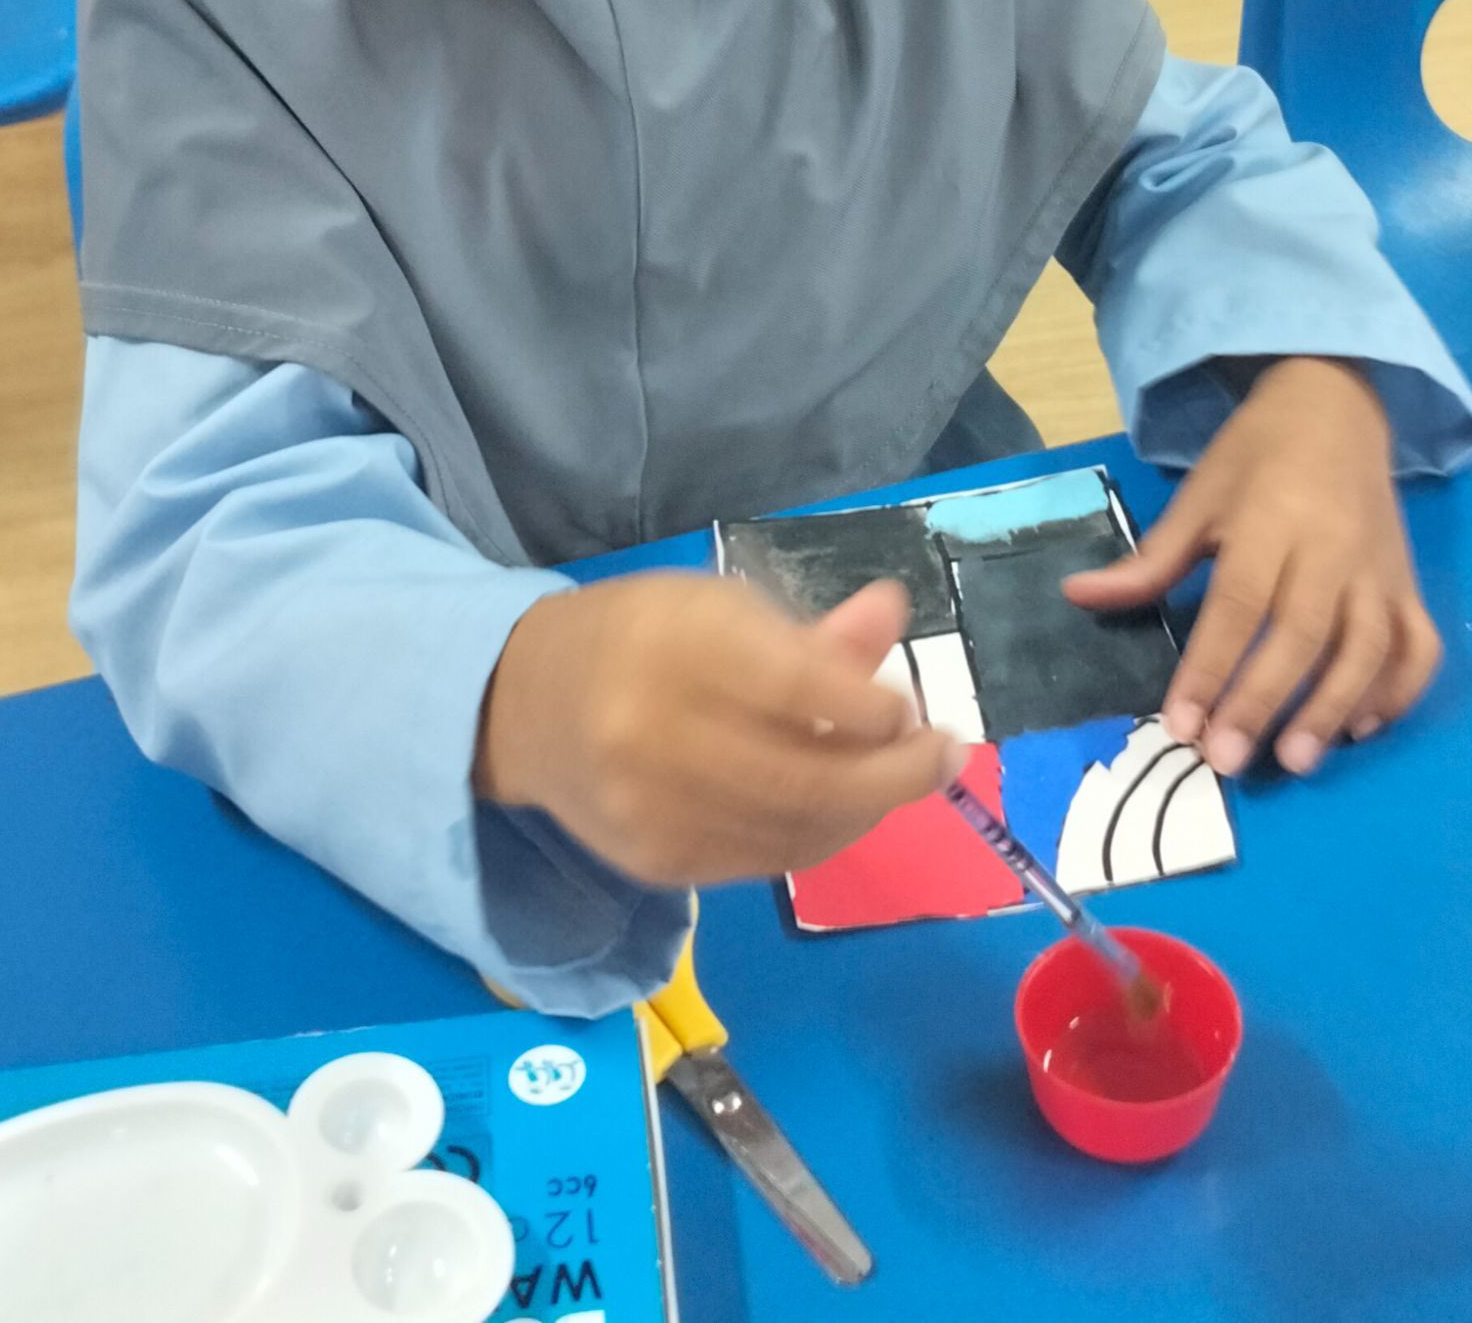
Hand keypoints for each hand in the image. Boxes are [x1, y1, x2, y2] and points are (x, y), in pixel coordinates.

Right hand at [475, 573, 959, 890]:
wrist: (526, 705)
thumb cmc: (640, 638)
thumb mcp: (718, 607)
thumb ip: (809, 630)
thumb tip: (891, 613)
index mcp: (676, 646)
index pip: (799, 689)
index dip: (873, 707)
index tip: (909, 706)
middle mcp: (657, 734)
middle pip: (805, 778)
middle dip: (894, 776)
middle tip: (945, 755)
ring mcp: (654, 811)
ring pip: (794, 833)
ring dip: (863, 811)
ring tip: (892, 778)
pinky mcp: (656, 862)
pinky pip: (762, 862)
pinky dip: (815, 838)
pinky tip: (837, 808)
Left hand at [1063, 357, 1436, 780]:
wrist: (1336, 405)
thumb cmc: (1257, 455)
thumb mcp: (1199, 495)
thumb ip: (1151, 559)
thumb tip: (1078, 598)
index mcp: (1271, 520)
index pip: (1239, 604)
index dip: (1209, 667)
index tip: (1181, 724)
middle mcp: (1332, 548)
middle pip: (1302, 634)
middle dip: (1262, 702)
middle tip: (1226, 760)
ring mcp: (1379, 569)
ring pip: (1367, 648)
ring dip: (1333, 709)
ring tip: (1295, 761)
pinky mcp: (1409, 583)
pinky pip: (1416, 646)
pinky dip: (1397, 692)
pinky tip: (1361, 729)